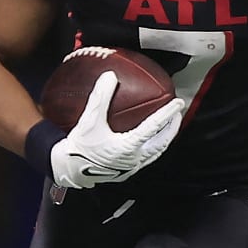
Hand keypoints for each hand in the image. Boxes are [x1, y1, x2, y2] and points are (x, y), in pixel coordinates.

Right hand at [49, 72, 185, 189]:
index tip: (178, 102)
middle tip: (178, 114)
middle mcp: (134, 159)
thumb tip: (110, 76)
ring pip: (155, 153)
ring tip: (168, 128)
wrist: (69, 169)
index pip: (154, 127)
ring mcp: (131, 167)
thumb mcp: (89, 120)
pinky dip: (152, 147)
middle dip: (172, 128)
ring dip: (164, 139)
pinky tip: (148, 141)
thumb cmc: (80, 146)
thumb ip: (100, 98)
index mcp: (128, 146)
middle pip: (162, 143)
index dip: (167, 113)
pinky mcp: (126, 172)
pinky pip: (146, 158)